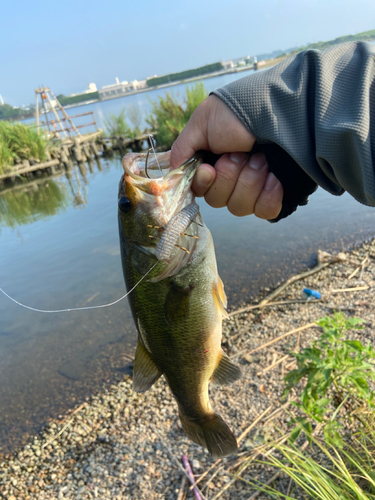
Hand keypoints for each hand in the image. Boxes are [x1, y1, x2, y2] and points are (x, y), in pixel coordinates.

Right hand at [170, 95, 282, 218]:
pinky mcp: (275, 194)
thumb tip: (171, 176)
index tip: (209, 169)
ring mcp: (253, 187)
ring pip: (239, 207)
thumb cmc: (238, 111)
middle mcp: (231, 177)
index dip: (204, 184)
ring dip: (249, 180)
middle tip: (241, 153)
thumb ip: (182, 150)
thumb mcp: (201, 122)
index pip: (200, 191)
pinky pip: (265, 211)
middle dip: (229, 176)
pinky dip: (268, 195)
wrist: (280, 108)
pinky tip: (273, 177)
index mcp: (212, 162)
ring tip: (260, 158)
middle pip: (218, 201)